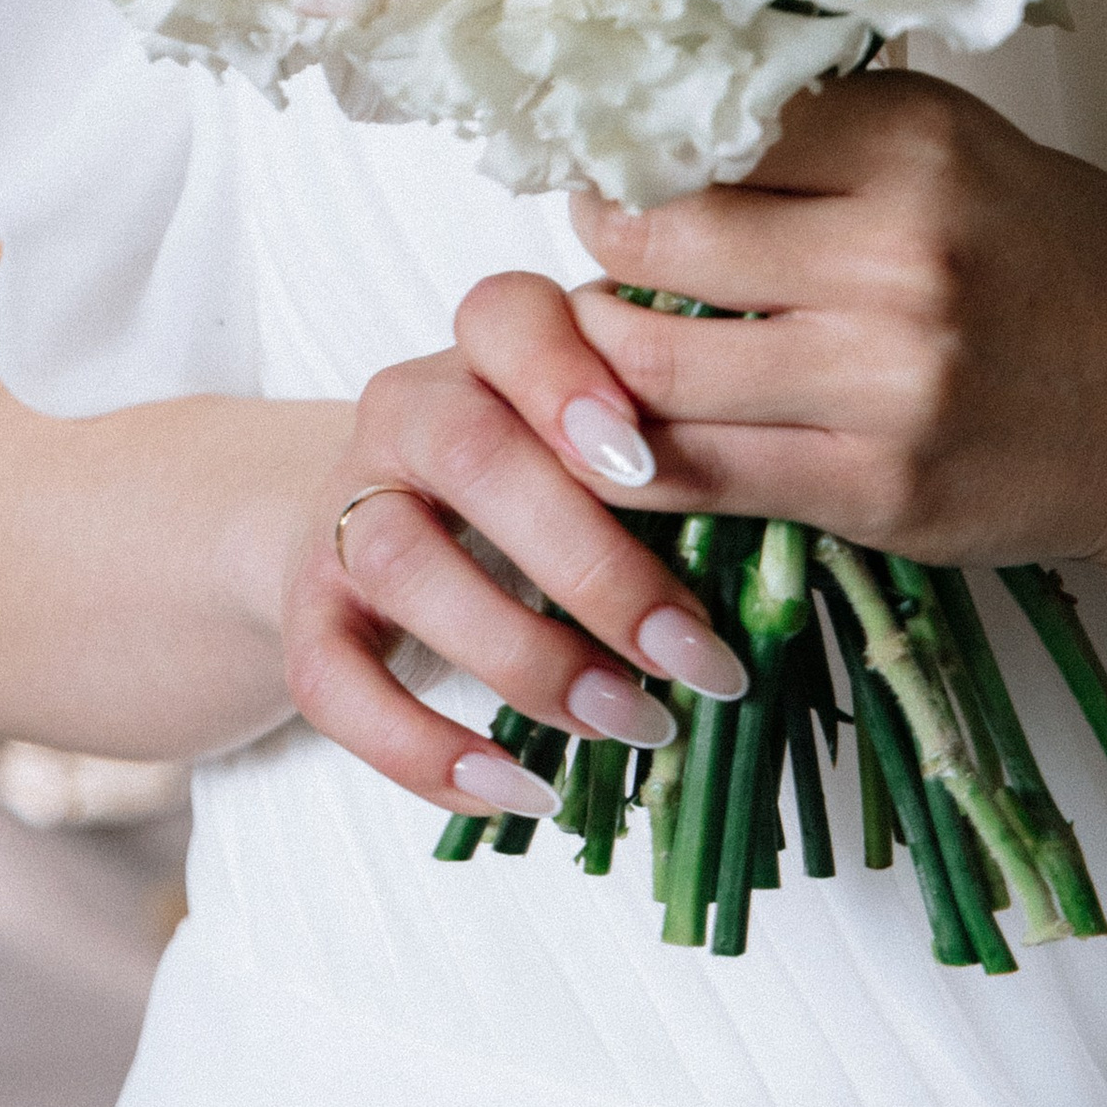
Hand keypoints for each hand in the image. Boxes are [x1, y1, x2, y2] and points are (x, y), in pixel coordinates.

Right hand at [278, 324, 753, 824]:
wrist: (379, 518)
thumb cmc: (537, 474)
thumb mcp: (598, 437)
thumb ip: (670, 445)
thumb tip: (798, 510)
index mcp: (489, 347)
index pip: (508, 317)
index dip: (571, 381)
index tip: (650, 462)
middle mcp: (407, 410)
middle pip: (471, 452)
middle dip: (590, 561)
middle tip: (694, 654)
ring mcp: (347, 507)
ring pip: (405, 564)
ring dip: (526, 657)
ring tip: (629, 722)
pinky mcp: (309, 610)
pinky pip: (335, 679)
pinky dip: (422, 748)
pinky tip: (517, 789)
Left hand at [548, 71, 1106, 584]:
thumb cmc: (1069, 269)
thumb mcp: (966, 150)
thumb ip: (833, 132)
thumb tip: (668, 116)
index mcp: (916, 142)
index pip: (709, 124)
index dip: (636, 144)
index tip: (613, 157)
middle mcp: (901, 251)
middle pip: (660, 237)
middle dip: (600, 242)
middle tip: (595, 243)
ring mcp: (890, 380)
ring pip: (658, 364)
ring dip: (598, 353)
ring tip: (601, 334)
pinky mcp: (881, 489)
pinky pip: (703, 471)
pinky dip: (637, 454)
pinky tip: (624, 432)